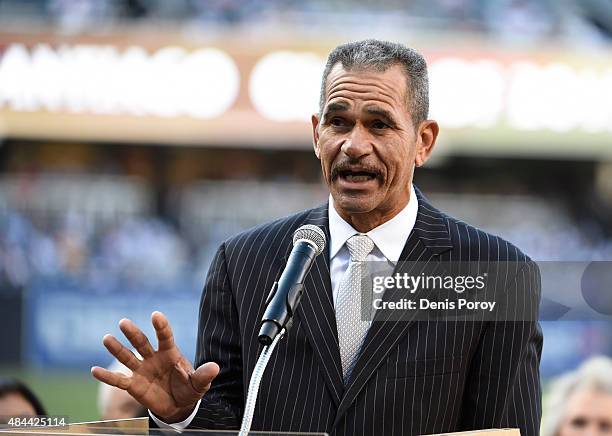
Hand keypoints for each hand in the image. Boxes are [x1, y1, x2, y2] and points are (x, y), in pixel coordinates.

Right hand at [91, 311, 218, 422]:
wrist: (179, 405)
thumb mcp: (199, 383)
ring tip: (106, 338)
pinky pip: (118, 380)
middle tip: (123, 322)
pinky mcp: (133, 385)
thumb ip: (204, 375)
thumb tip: (216, 367)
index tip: (156, 315)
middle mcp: (153, 358)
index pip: (165, 336)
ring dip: (117, 348)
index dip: (161, 326)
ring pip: (127, 357)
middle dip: (133, 333)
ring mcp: (142, 370)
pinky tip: (94, 370)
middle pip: (141, 343)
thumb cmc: (189, 388)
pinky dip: (107, 376)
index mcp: (170, 353)